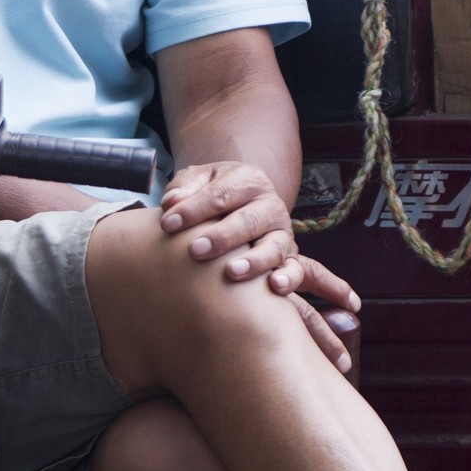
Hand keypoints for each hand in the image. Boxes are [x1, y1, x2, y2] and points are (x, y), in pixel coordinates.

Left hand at [160, 161, 362, 370]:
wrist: (238, 200)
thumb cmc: (211, 194)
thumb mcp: (198, 180)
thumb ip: (185, 188)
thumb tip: (173, 203)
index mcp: (247, 181)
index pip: (220, 194)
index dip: (193, 208)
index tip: (168, 223)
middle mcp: (270, 207)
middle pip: (249, 220)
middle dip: (222, 236)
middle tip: (196, 249)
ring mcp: (281, 235)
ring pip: (276, 247)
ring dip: (257, 261)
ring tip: (235, 273)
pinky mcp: (288, 260)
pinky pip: (303, 271)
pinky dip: (298, 280)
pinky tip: (281, 290)